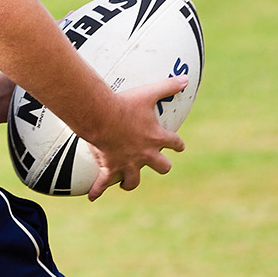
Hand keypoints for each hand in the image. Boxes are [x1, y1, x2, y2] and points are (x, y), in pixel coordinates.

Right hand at [84, 76, 189, 200]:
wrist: (101, 115)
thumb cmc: (125, 104)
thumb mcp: (149, 93)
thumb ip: (168, 86)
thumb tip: (185, 79)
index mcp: (156, 138)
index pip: (175, 144)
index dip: (177, 145)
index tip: (178, 146)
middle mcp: (145, 154)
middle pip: (162, 167)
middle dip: (161, 165)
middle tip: (157, 163)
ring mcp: (128, 163)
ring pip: (135, 180)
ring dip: (131, 182)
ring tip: (127, 182)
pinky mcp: (111, 167)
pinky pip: (103, 183)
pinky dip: (97, 191)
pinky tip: (92, 197)